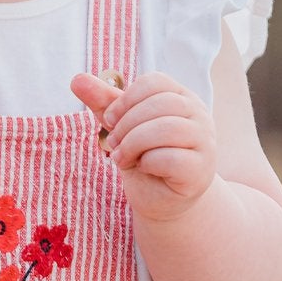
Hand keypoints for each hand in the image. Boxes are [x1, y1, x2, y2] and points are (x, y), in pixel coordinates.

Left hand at [69, 71, 217, 221]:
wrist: (163, 201)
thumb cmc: (145, 159)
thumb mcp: (123, 128)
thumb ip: (104, 103)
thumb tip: (76, 79)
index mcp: (182, 98)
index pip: (154, 82)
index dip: (125, 100)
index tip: (109, 120)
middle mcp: (199, 115)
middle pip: (161, 104)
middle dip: (126, 124)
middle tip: (112, 144)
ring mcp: (204, 142)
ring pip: (167, 129)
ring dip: (134, 143)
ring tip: (121, 158)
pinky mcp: (200, 170)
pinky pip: (172, 158)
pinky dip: (148, 162)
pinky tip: (143, 168)